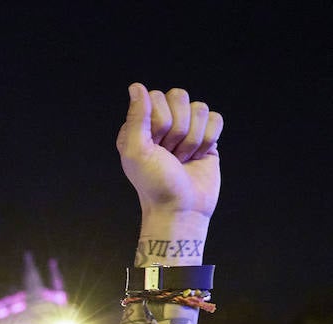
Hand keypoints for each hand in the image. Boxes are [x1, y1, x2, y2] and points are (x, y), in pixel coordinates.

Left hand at [117, 83, 221, 225]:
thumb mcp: (136, 151)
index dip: (160, 121)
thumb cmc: (154, 184)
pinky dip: (209, 140)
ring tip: (183, 159)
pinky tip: (198, 157)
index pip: (156, 96)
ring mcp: (186, 129)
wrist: (181, 208)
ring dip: (193, 138)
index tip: (155, 146)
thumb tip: (136, 86)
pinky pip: (216, 118)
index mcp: (140, 124)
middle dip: (178, 129)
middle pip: (180, 96)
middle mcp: (162, 123)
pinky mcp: (207, 137)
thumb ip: (136, 117)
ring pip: (200, 108)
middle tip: (170, 153)